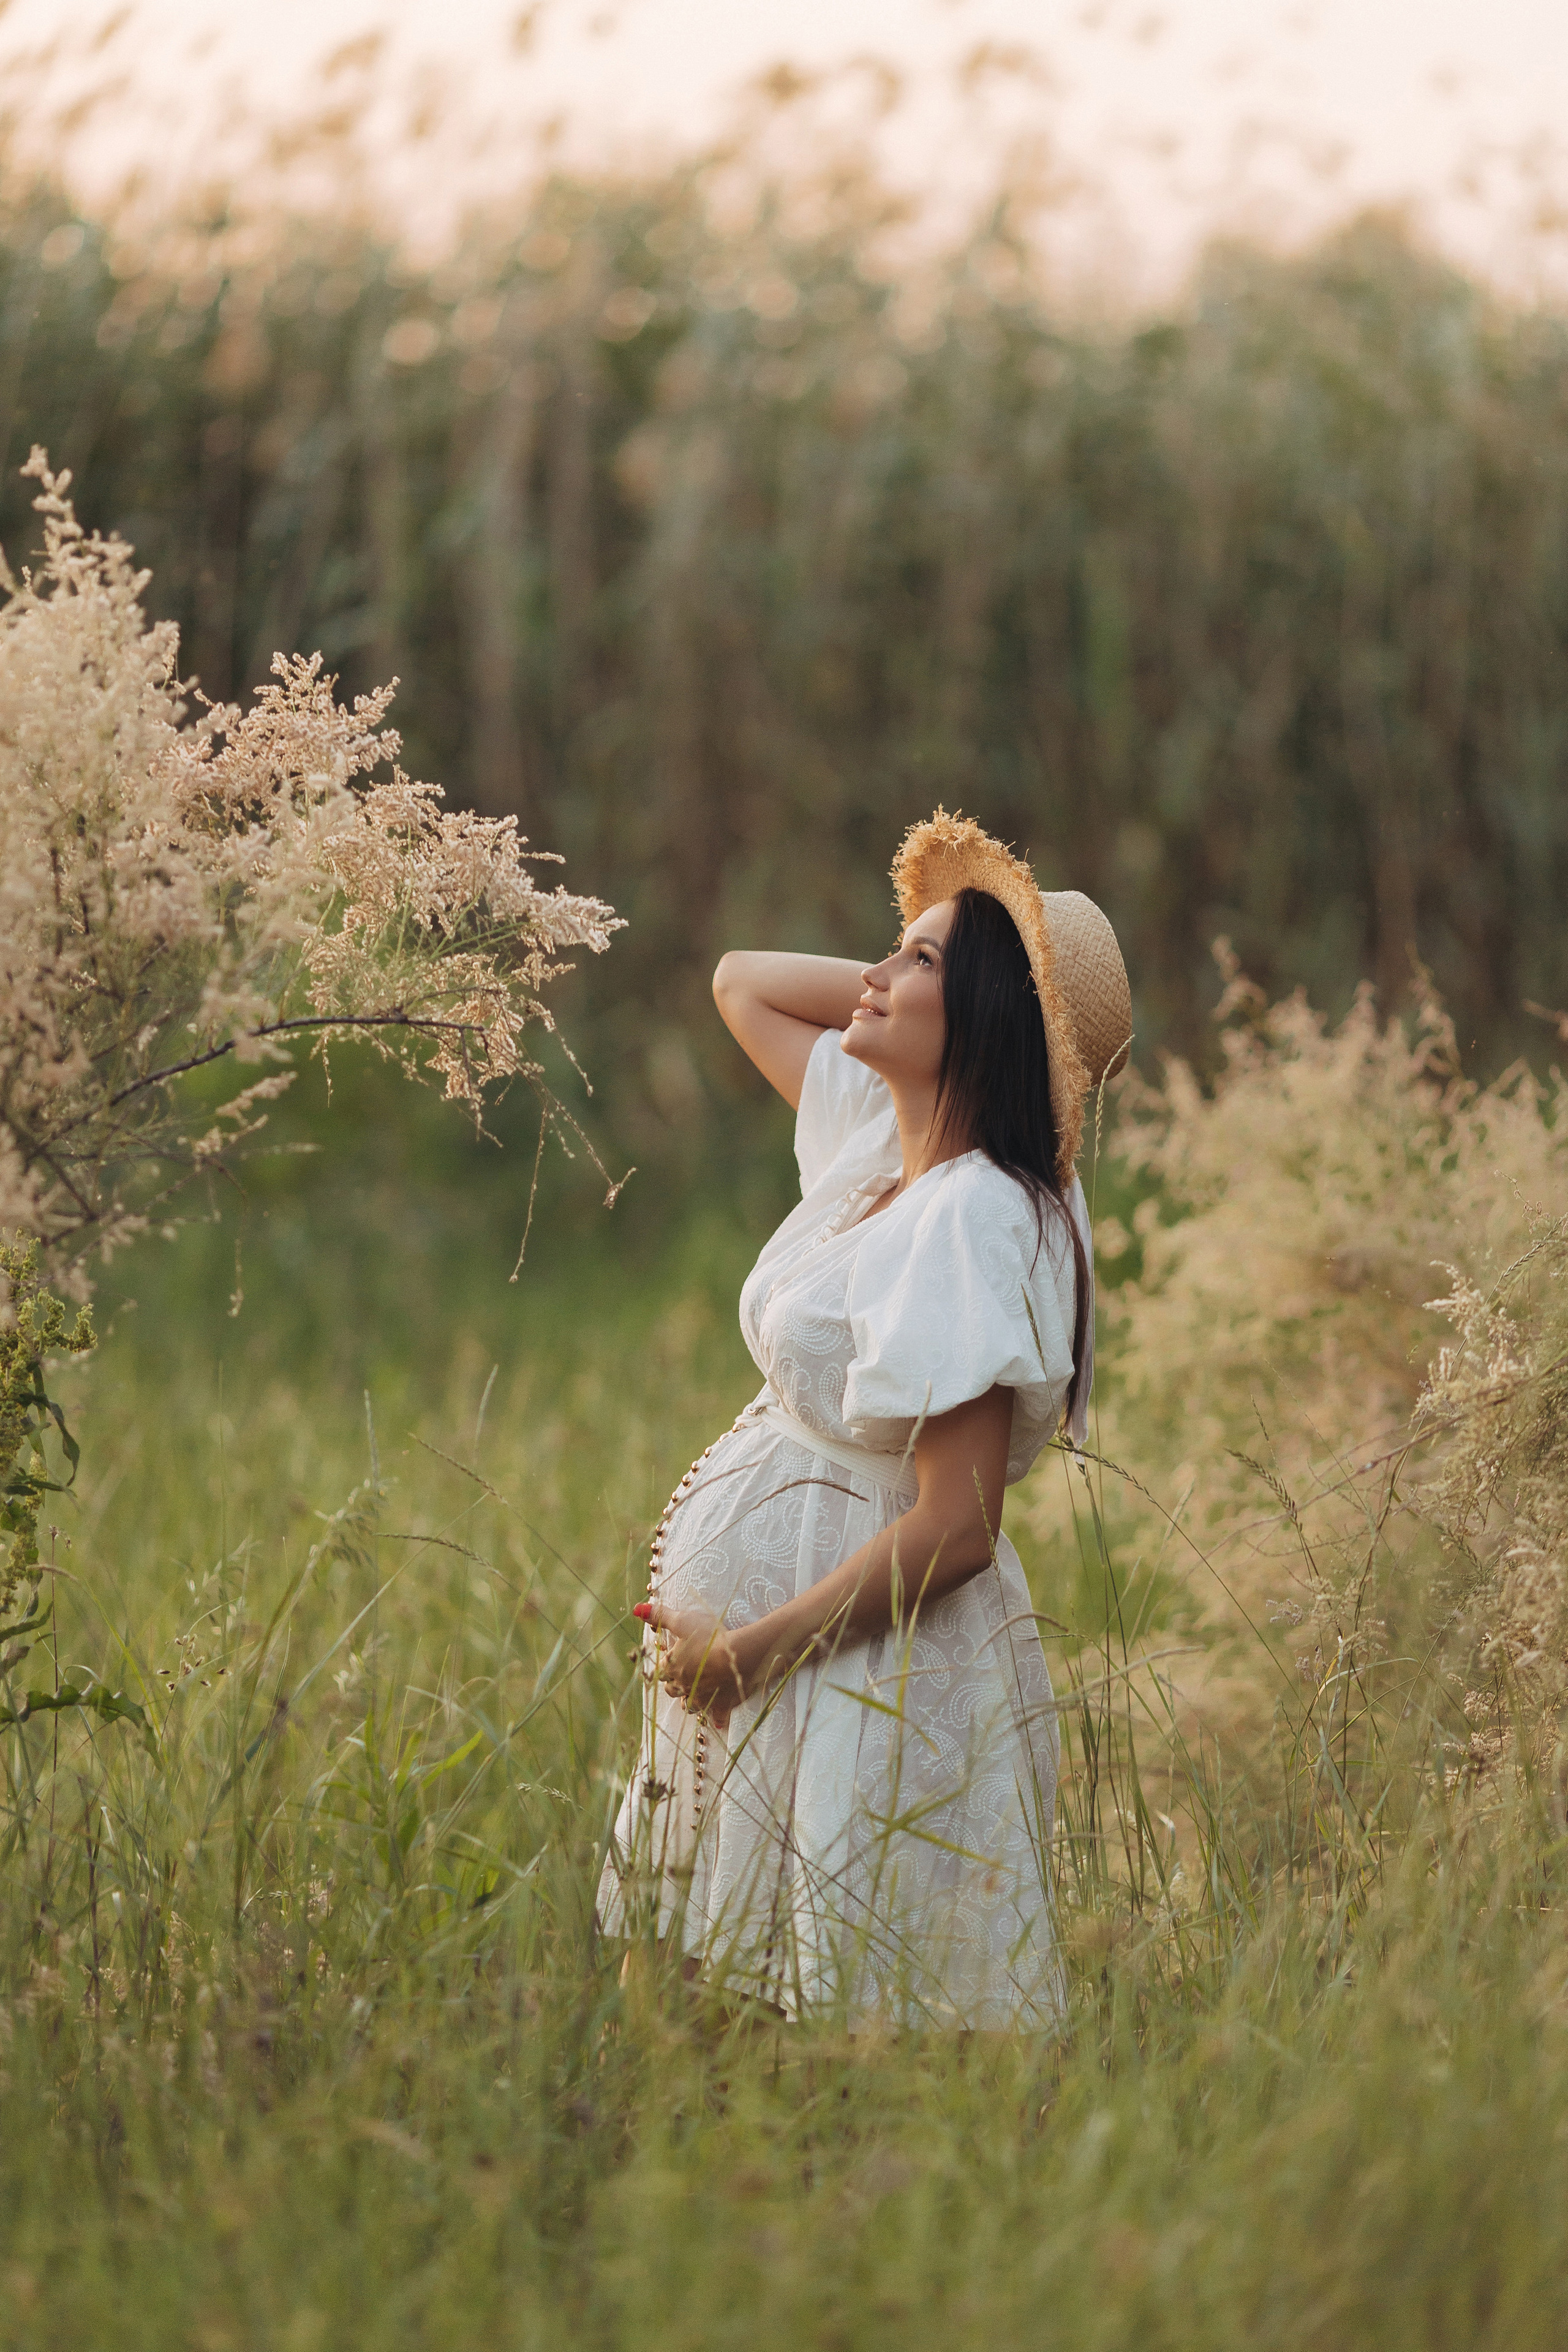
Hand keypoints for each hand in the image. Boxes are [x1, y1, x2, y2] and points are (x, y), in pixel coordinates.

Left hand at [634, 1599, 751, 1728]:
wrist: (739, 1656)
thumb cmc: (710, 1636)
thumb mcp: (684, 1621)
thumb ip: (661, 1616)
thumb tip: (637, 1609)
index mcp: (673, 1667)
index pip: (661, 1669)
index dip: (665, 1664)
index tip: (669, 1660)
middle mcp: (684, 1686)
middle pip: (672, 1689)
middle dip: (674, 1684)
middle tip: (680, 1677)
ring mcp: (702, 1698)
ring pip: (689, 1704)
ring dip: (689, 1701)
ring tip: (693, 1697)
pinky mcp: (721, 1705)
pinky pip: (716, 1716)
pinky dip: (716, 1718)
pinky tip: (717, 1721)